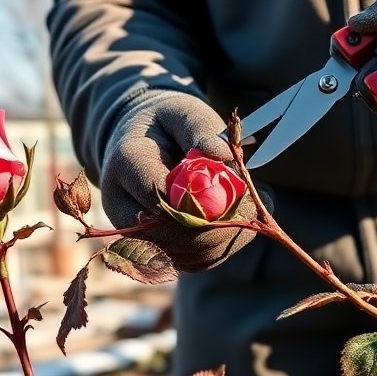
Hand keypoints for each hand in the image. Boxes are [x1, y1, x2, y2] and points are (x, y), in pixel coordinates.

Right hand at [100, 91, 256, 270]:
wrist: (147, 142)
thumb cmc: (170, 124)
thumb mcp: (184, 113)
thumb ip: (201, 129)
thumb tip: (222, 155)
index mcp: (126, 163)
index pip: (157, 192)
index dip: (202, 199)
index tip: (240, 189)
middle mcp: (122, 205)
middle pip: (168, 235)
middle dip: (217, 225)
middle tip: (255, 206)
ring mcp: (136, 233)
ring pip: (183, 255)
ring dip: (223, 239)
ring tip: (251, 210)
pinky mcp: (156, 250)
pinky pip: (191, 262)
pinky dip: (221, 248)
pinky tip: (241, 224)